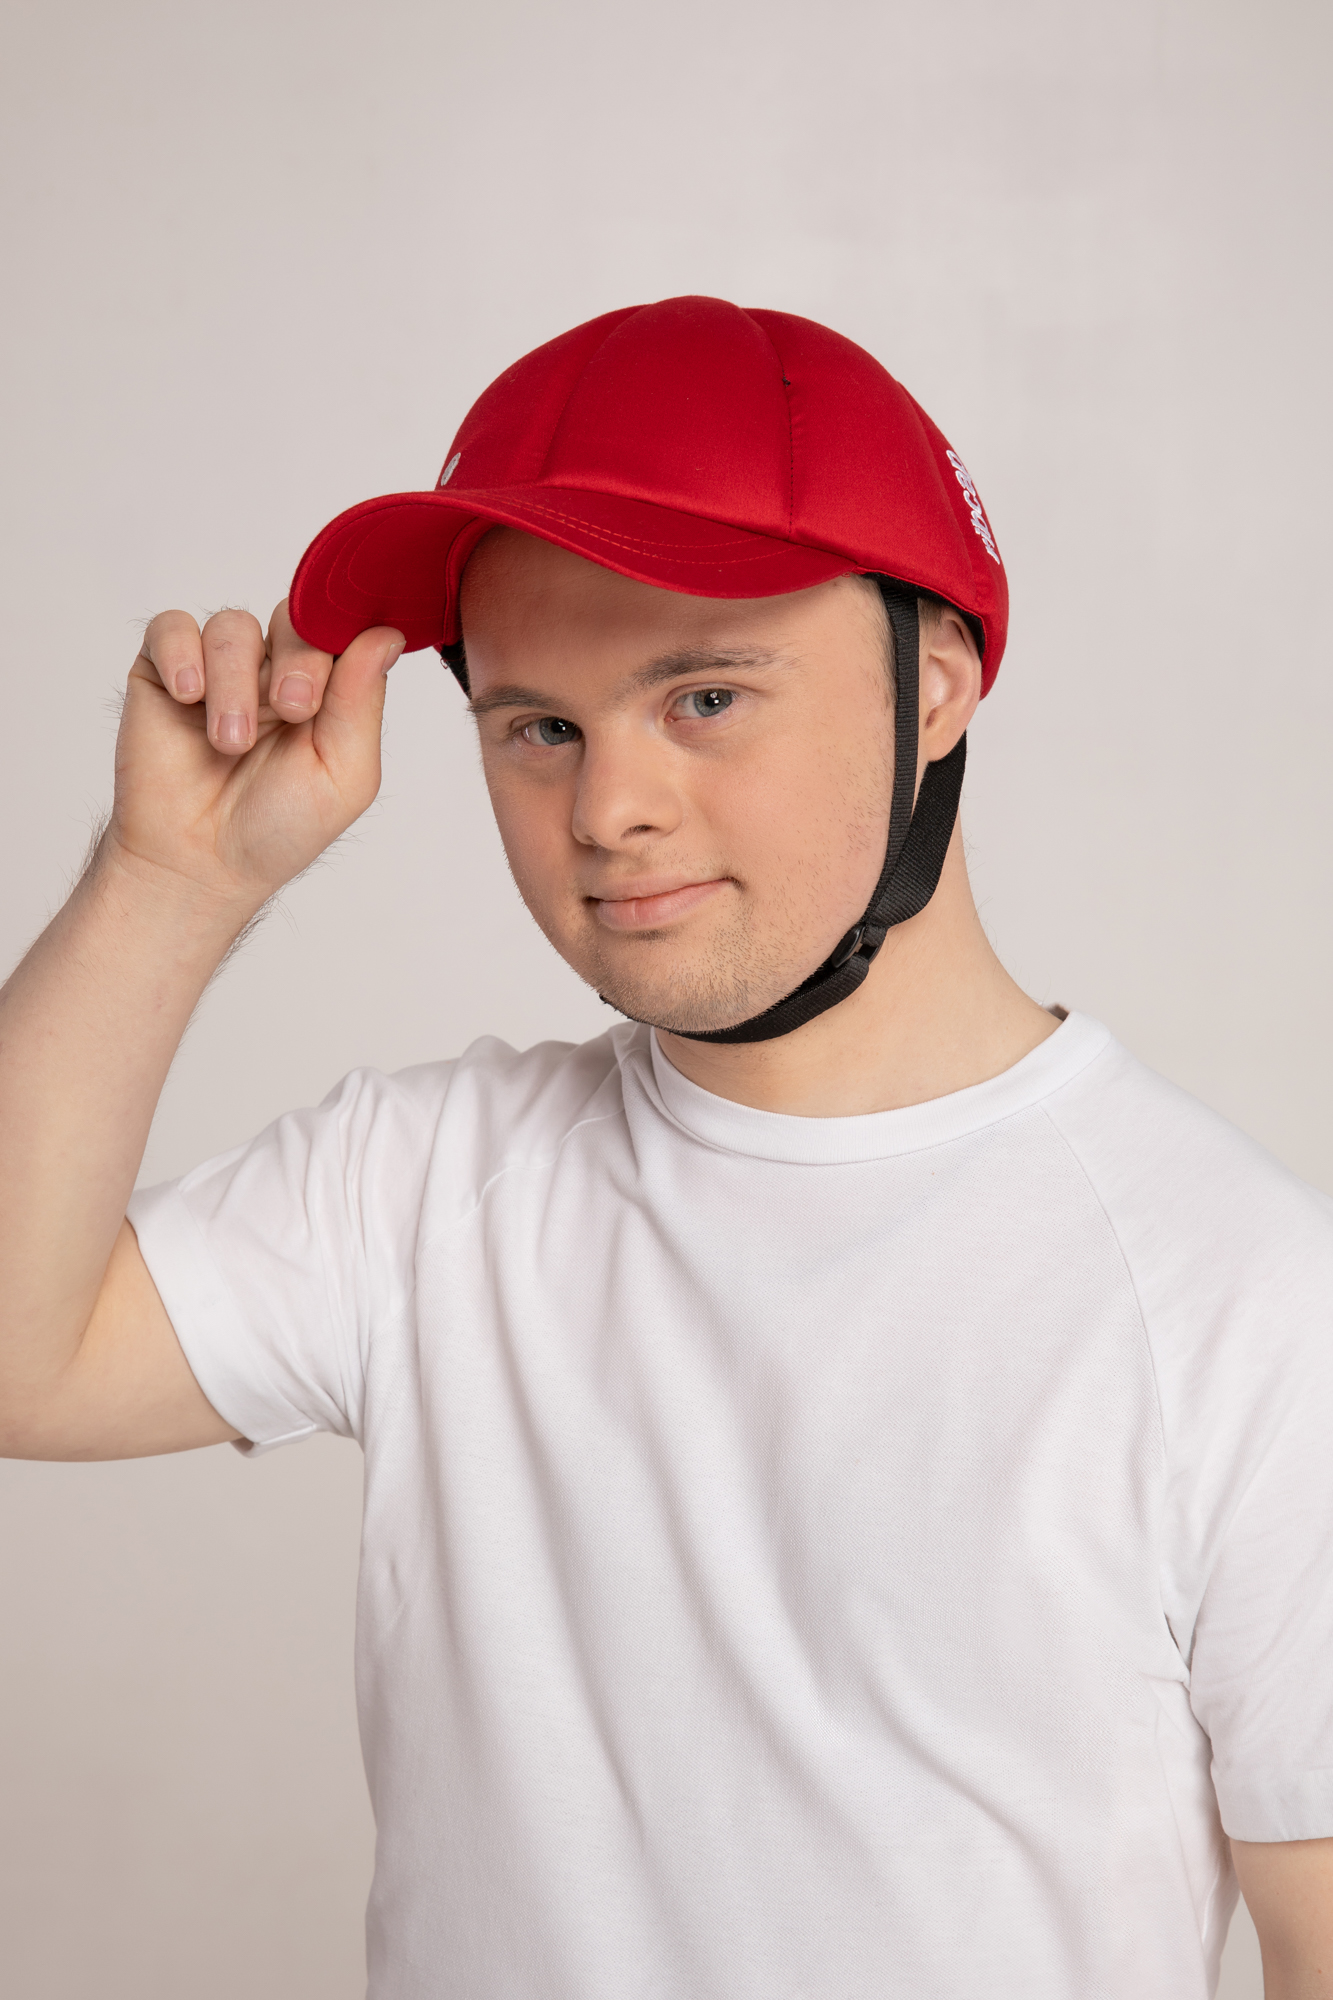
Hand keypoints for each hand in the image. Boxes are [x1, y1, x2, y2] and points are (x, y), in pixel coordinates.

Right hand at [106, 600, 403, 910]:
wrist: (199, 862)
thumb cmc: (276, 827)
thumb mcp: (343, 774)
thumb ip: (362, 702)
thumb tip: (387, 635)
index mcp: (325, 690)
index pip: (341, 631)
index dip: (340, 641)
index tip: (331, 686)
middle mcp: (273, 670)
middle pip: (293, 617)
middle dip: (297, 660)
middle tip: (290, 710)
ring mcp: (218, 668)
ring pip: (233, 625)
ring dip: (235, 681)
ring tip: (230, 741)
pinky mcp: (162, 670)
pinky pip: (171, 627)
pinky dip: (181, 655)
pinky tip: (187, 698)